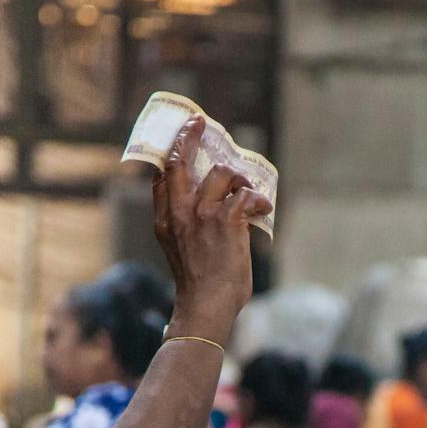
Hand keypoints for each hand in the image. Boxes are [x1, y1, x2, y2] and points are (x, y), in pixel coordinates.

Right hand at [151, 115, 270, 336]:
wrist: (205, 305)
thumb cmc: (198, 284)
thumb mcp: (179, 250)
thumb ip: (186, 226)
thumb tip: (212, 210)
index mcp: (165, 219)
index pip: (163, 177)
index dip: (172, 154)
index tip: (180, 139)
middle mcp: (179, 211)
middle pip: (179, 160)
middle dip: (188, 136)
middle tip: (199, 122)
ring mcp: (201, 214)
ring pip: (222, 173)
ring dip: (240, 179)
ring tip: (247, 193)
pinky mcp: (225, 221)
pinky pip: (246, 194)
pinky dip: (258, 200)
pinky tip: (263, 210)